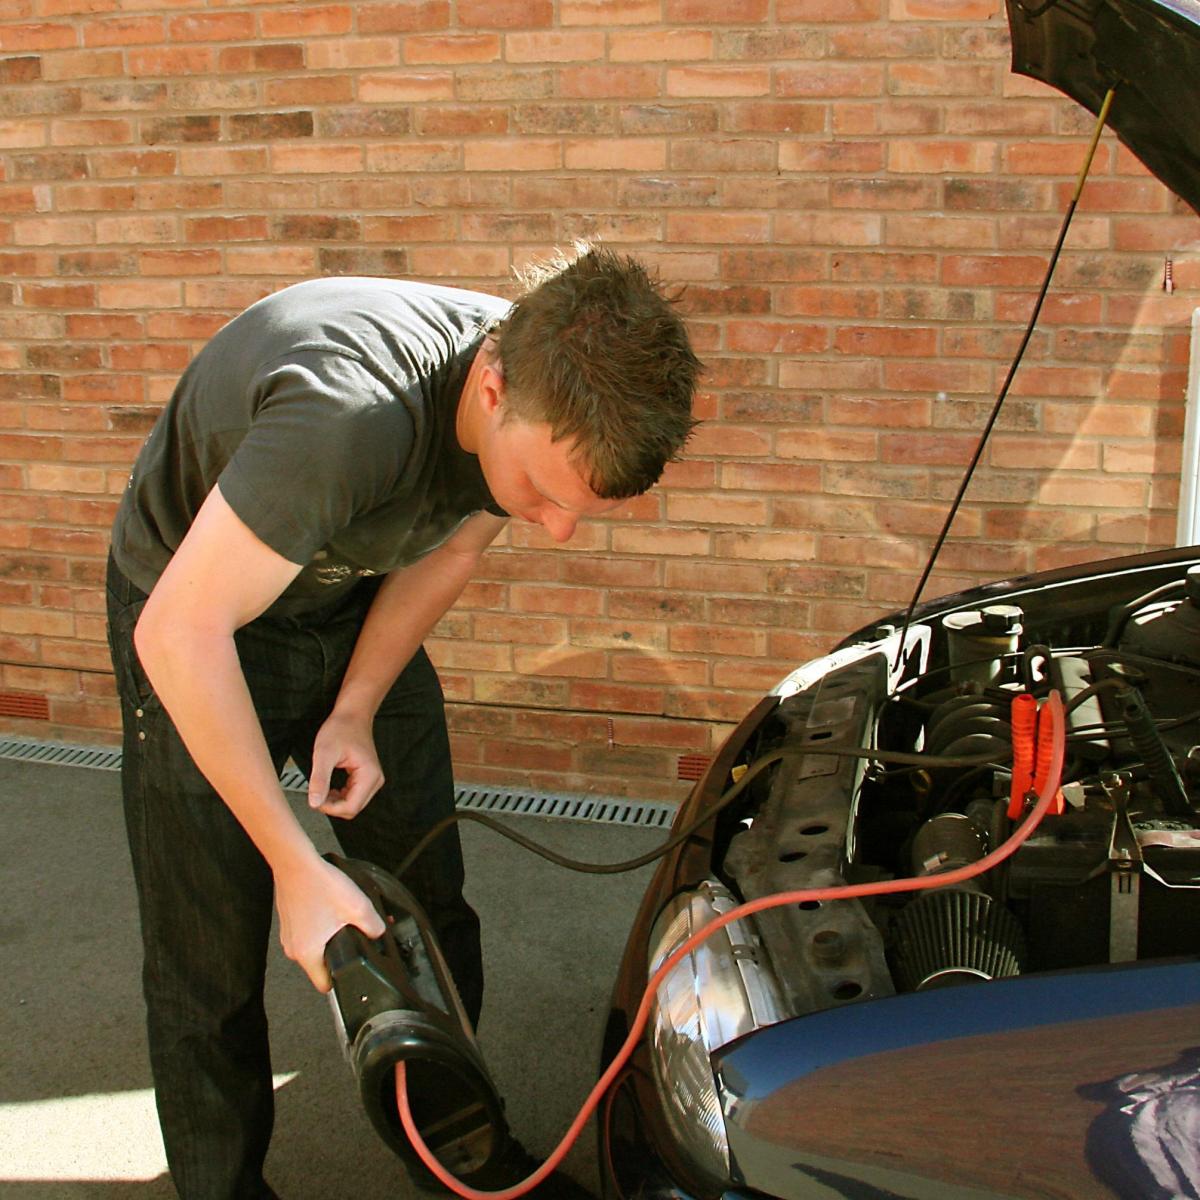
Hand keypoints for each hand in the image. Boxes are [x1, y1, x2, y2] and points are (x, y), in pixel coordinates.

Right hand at [274, 854, 385, 991]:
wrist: (295, 862)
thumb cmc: (319, 884)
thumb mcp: (357, 907)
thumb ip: (374, 927)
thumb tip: (379, 934)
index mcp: (308, 954)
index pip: (324, 985)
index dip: (342, 981)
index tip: (353, 972)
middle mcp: (294, 949)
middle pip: (321, 965)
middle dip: (340, 954)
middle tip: (353, 937)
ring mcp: (289, 935)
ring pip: (315, 947)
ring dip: (330, 938)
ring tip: (342, 919)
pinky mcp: (289, 922)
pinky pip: (308, 933)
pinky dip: (320, 927)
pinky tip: (330, 910)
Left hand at [308, 710, 383, 818]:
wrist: (351, 715)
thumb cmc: (340, 729)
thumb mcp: (324, 754)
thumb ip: (320, 780)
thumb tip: (315, 803)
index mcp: (369, 775)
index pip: (351, 807)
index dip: (330, 808)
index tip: (315, 800)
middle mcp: (375, 780)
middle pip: (353, 809)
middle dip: (332, 806)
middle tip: (316, 793)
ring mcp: (373, 780)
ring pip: (353, 805)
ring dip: (335, 802)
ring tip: (321, 788)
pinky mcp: (367, 779)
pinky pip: (353, 797)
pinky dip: (339, 796)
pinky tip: (329, 787)